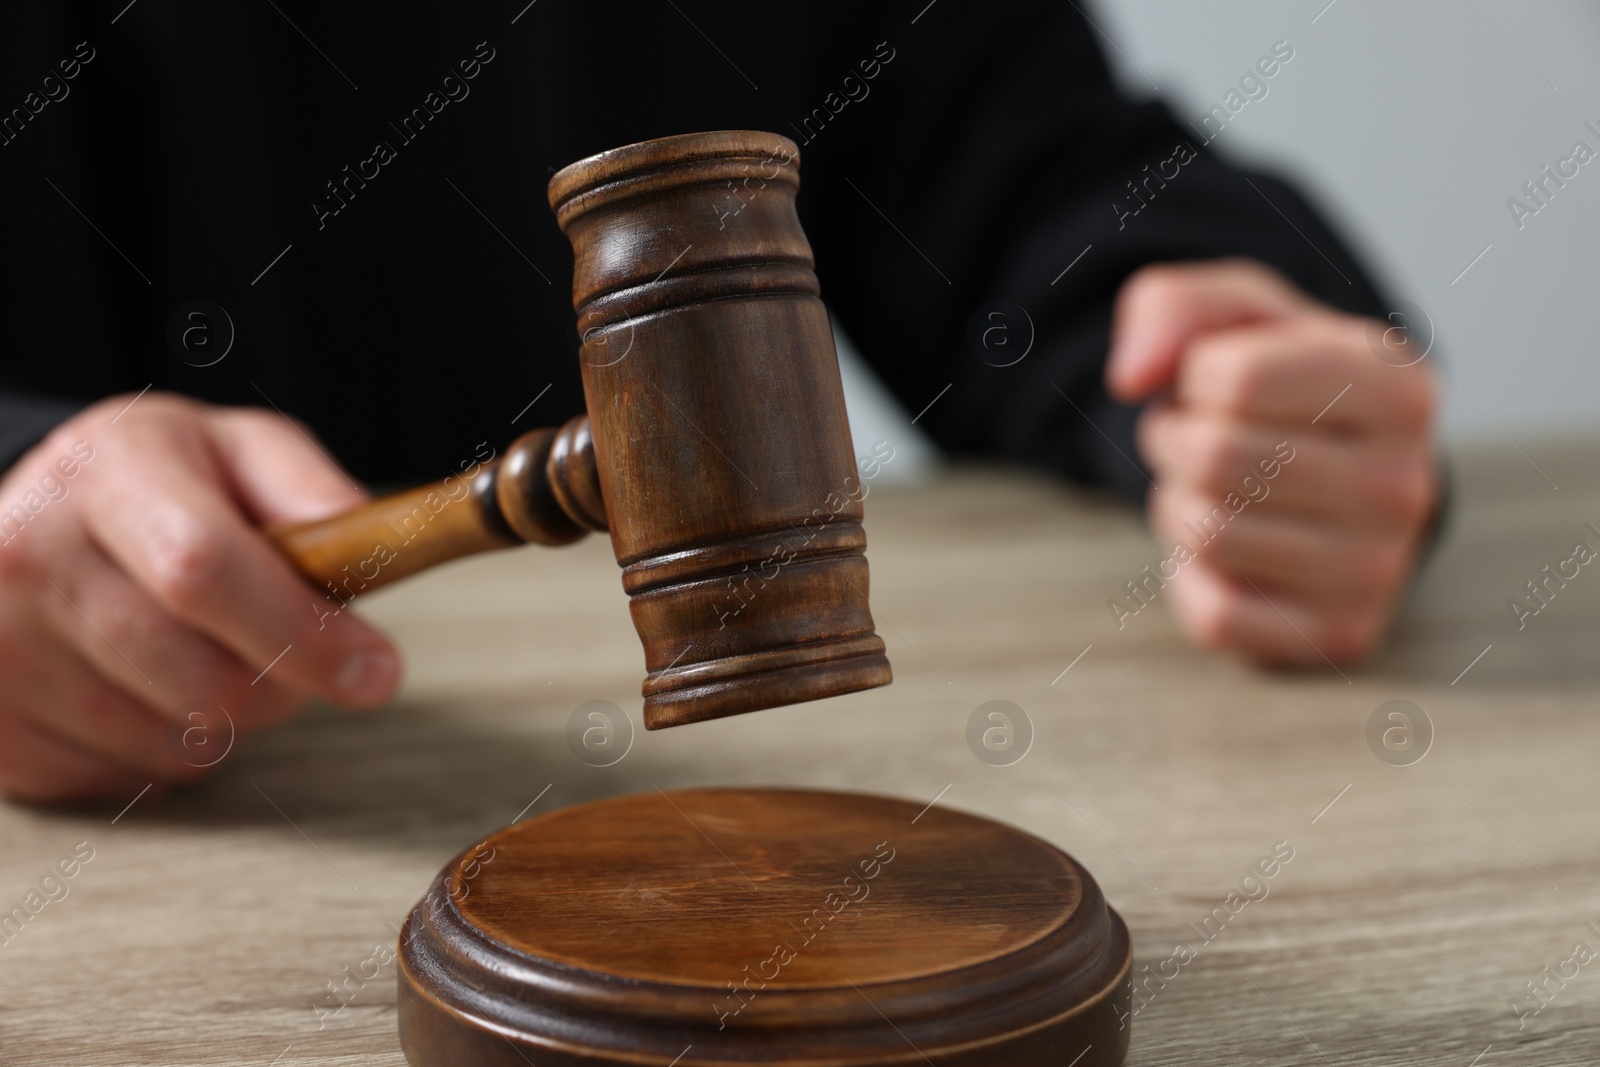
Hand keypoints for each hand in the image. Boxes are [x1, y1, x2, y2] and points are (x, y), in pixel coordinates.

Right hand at [0, 392, 401, 801]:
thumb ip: (309, 489)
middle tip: (290, 650)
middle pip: (203, 679)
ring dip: (227, 718)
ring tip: (205, 651)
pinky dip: (165, 748)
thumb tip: (370, 547)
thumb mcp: (236, 450)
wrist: (29, 521)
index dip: (304, 633)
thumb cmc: (156, 486)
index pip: (203, 569)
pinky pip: (127, 778)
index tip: (377, 672)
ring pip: (175, 741)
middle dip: (284, 684)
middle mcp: (27, 556)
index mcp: (104, 471)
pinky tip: (147, 687)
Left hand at [1105, 258, 1438, 665]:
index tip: (1216, 385)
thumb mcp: (1236, 314)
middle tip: (1195, 440)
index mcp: (1399, 386)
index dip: (1193, 378)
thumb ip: (1173, 308)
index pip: (1238, 379)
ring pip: (1210, 535)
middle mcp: (1406, 483)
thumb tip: (1131, 376)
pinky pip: (1217, 616)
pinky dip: (1191, 580)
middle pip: (1216, 460)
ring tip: (1211, 489)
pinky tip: (1222, 553)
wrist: (1335, 471)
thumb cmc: (1278, 383)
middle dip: (1174, 442)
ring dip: (1177, 505)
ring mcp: (1380, 569)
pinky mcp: (1340, 634)